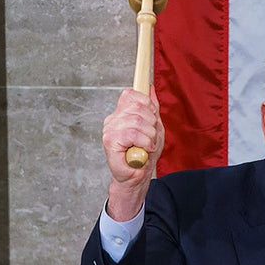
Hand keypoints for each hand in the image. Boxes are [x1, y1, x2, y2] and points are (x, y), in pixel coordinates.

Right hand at [102, 86, 164, 220]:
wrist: (138, 176)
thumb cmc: (145, 154)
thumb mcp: (154, 127)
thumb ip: (151, 108)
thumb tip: (150, 88)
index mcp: (121, 114)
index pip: (132, 94)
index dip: (147, 105)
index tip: (152, 119)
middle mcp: (113, 119)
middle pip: (138, 106)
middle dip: (152, 123)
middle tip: (150, 138)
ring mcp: (109, 129)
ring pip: (138, 121)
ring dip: (150, 136)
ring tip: (147, 146)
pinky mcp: (110, 141)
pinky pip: (133, 134)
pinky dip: (145, 143)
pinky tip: (143, 150)